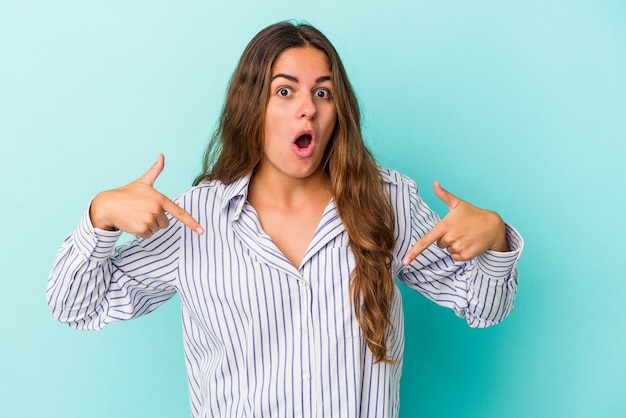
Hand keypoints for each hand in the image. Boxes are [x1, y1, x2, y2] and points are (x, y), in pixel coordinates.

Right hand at [89, 154, 203, 238]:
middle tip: (143, 211)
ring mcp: (149, 220)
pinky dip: (142, 232)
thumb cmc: (127, 193)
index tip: (202, 231)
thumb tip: (162, 155)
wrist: (108, 205)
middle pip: (165, 223)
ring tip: (136, 216)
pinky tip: (133, 223)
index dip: (192, 223)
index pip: (179, 212)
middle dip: (156, 220)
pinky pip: (148, 236)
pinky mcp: (141, 229)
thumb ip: (155, 171)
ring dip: (148, 226)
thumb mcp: (143, 182)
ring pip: (156, 230)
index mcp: (160, 199)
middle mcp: (156, 209)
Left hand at [402, 181, 507, 264]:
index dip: (414, 252)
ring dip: (454, 245)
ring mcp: (459, 247)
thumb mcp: (458, 204)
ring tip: (466, 236)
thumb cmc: (473, 214)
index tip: (405, 261)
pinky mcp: (467, 255)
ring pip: (448, 251)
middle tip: (459, 230)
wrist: (494, 226)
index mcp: (444, 226)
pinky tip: (469, 243)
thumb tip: (435, 183)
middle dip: (446, 239)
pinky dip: (461, 253)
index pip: (425, 241)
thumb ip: (444, 195)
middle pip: (439, 244)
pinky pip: (456, 257)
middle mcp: (450, 237)